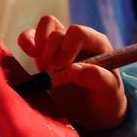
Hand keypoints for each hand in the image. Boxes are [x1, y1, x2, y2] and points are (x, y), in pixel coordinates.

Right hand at [17, 15, 127, 130]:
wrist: (93, 111)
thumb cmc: (105, 99)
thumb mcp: (110, 92)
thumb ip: (96, 78)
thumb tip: (73, 69)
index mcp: (98, 43)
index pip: (77, 33)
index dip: (65, 49)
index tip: (59, 69)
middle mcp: (79, 39)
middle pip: (59, 32)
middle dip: (51, 53)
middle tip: (52, 74)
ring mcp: (62, 43)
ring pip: (47, 25)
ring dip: (40, 45)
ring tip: (44, 67)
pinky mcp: (45, 52)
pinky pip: (32, 35)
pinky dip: (26, 41)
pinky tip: (31, 54)